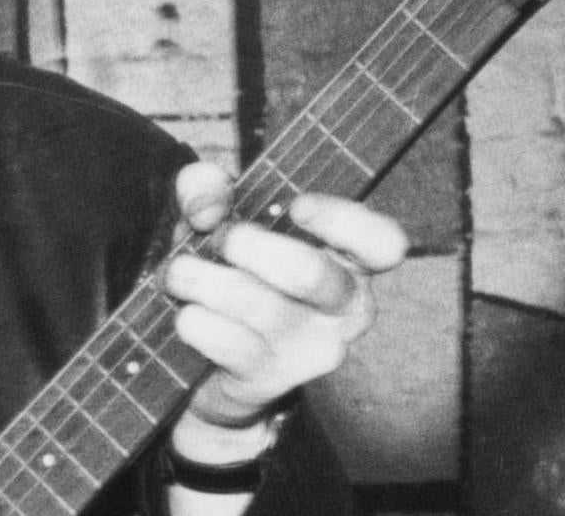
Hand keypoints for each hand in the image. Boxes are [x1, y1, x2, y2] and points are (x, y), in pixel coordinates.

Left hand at [162, 160, 407, 459]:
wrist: (208, 357)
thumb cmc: (229, 267)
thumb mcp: (217, 215)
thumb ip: (207, 187)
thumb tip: (206, 208)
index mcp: (350, 258)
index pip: (383, 242)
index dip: (342, 220)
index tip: (296, 206)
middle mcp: (345, 306)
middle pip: (307, 272)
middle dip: (244, 243)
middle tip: (216, 238)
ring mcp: (312, 348)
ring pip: (252, 301)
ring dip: (198, 277)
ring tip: (181, 273)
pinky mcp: (272, 378)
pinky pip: (223, 339)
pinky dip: (192, 317)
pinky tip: (188, 312)